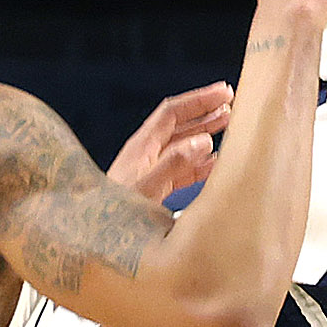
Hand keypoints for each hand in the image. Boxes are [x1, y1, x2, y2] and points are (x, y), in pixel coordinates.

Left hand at [109, 83, 234, 200]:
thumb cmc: (115, 209)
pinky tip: (216, 162)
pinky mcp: (156, 188)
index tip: (223, 92)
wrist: (96, 233)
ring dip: (205, 134)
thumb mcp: (148, 185)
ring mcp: (152, 169)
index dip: (199, 100)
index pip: (173, 112)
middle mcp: (148, 153)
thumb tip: (204, 141)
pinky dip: (201, 163)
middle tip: (230, 103)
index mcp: (143, 145)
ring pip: (184, 145)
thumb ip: (175, 163)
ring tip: (228, 125)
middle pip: (180, 124)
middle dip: (205, 112)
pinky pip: (183, 169)